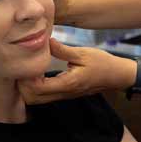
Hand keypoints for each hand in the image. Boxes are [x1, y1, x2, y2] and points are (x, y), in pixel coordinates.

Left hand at [18, 38, 134, 103]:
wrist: (116, 76)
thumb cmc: (102, 63)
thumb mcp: (82, 53)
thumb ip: (62, 50)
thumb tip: (45, 41)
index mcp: (67, 84)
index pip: (38, 89)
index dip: (27, 79)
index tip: (27, 65)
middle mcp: (63, 93)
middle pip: (33, 99)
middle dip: (23, 86)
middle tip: (24, 68)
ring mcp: (64, 95)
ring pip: (38, 100)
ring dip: (29, 88)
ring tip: (31, 70)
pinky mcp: (65, 93)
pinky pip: (45, 96)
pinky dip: (37, 87)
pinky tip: (39, 73)